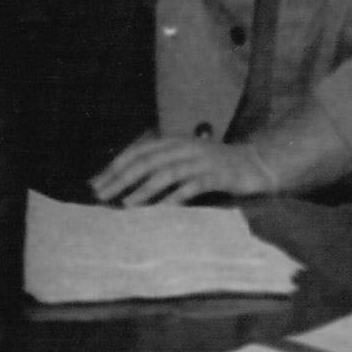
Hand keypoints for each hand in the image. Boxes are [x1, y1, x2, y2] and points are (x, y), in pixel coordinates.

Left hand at [89, 133, 276, 206]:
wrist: (257, 164)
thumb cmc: (215, 168)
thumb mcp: (186, 162)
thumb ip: (161, 168)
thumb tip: (126, 186)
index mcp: (174, 142)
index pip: (137, 151)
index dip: (115, 166)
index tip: (95, 184)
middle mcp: (185, 148)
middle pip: (146, 161)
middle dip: (121, 178)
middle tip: (101, 196)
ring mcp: (201, 161)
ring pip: (166, 172)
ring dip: (143, 189)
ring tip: (124, 204)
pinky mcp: (217, 176)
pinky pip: (192, 186)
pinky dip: (174, 197)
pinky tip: (160, 210)